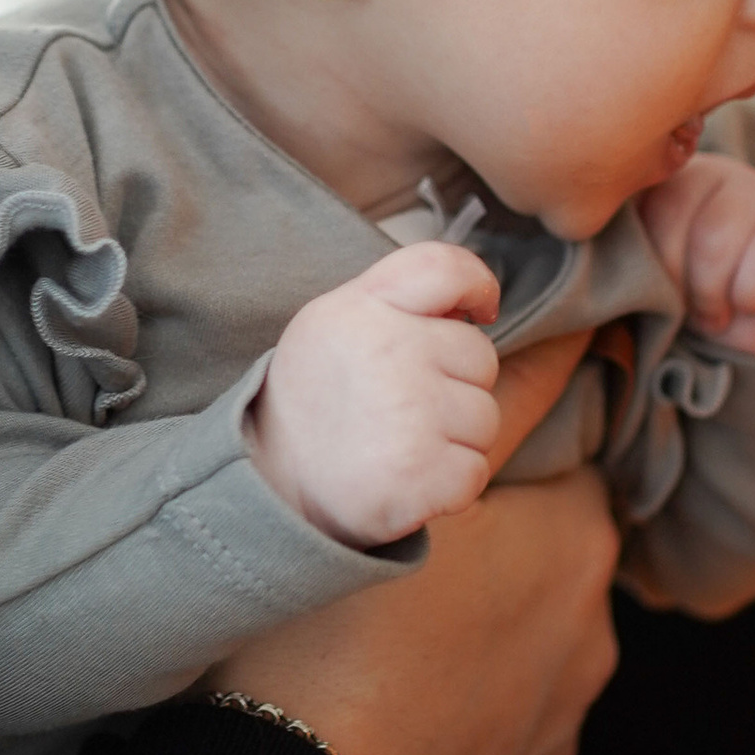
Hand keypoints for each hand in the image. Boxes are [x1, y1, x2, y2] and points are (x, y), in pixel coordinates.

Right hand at [214, 327, 614, 754]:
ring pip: (522, 638)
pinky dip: (461, 706)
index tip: (439, 449)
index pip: (561, 451)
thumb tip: (574, 340)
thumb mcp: (401, 492)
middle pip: (543, 547)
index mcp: (573, 541)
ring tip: (383, 637)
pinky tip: (394, 705)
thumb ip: (498, 411)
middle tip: (394, 541)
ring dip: (479, 626)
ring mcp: (561, 721)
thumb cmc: (327, 640)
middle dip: (489, 537)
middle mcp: (590, 629)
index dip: (495, 439)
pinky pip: (498, 722)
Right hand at [249, 241, 501, 546]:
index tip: (482, 310)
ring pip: (484, 418)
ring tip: (402, 444)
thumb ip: (397, 303)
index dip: (478, 283)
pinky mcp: (421, 475)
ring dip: (456, 439)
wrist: (270, 487)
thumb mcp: (335, 326)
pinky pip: (475, 471)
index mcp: (362, 309)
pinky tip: (408, 479)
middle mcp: (388, 353)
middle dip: (457, 386)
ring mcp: (408, 415)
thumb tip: (473, 307)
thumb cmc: (315, 402)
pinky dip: (450, 484)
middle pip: (480, 356)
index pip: (443, 267)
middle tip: (404, 408)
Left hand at [639, 153, 754, 358]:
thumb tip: (597, 248)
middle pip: (670, 216)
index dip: (641, 260)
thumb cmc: (690, 306)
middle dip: (674, 281)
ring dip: (711, 297)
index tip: (654, 288)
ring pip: (714, 242)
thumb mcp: (644, 278)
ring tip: (717, 311)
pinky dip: (753, 299)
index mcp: (658, 180)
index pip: (629, 200)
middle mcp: (707, 172)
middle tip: (689, 307)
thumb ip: (623, 249)